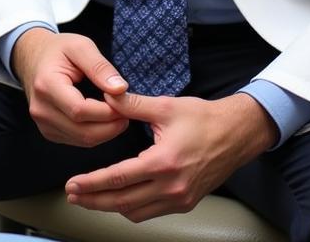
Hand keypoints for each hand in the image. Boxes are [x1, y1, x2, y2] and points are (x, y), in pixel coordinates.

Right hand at [11, 29, 129, 146]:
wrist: (33, 57)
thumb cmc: (58, 50)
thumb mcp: (80, 45)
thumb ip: (100, 66)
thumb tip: (121, 89)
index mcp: (46, 85)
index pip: (80, 110)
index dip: (107, 111)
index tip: (124, 100)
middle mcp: (41, 109)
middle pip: (84, 131)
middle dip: (112, 125)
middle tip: (128, 110)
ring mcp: (43, 123)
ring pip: (84, 140)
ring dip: (107, 131)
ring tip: (118, 112)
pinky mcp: (49, 132)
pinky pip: (79, 141)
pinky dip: (96, 133)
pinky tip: (103, 118)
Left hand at [65, 91, 277, 221]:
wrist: (236, 134)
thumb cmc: (202, 118)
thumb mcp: (164, 106)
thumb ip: (131, 104)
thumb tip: (106, 97)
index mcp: (163, 162)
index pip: (119, 177)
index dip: (92, 183)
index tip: (73, 184)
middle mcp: (171, 187)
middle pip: (123, 202)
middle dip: (94, 200)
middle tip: (73, 196)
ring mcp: (180, 198)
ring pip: (137, 212)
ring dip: (111, 207)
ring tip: (90, 199)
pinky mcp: (186, 202)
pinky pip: (152, 212)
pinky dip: (132, 209)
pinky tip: (119, 199)